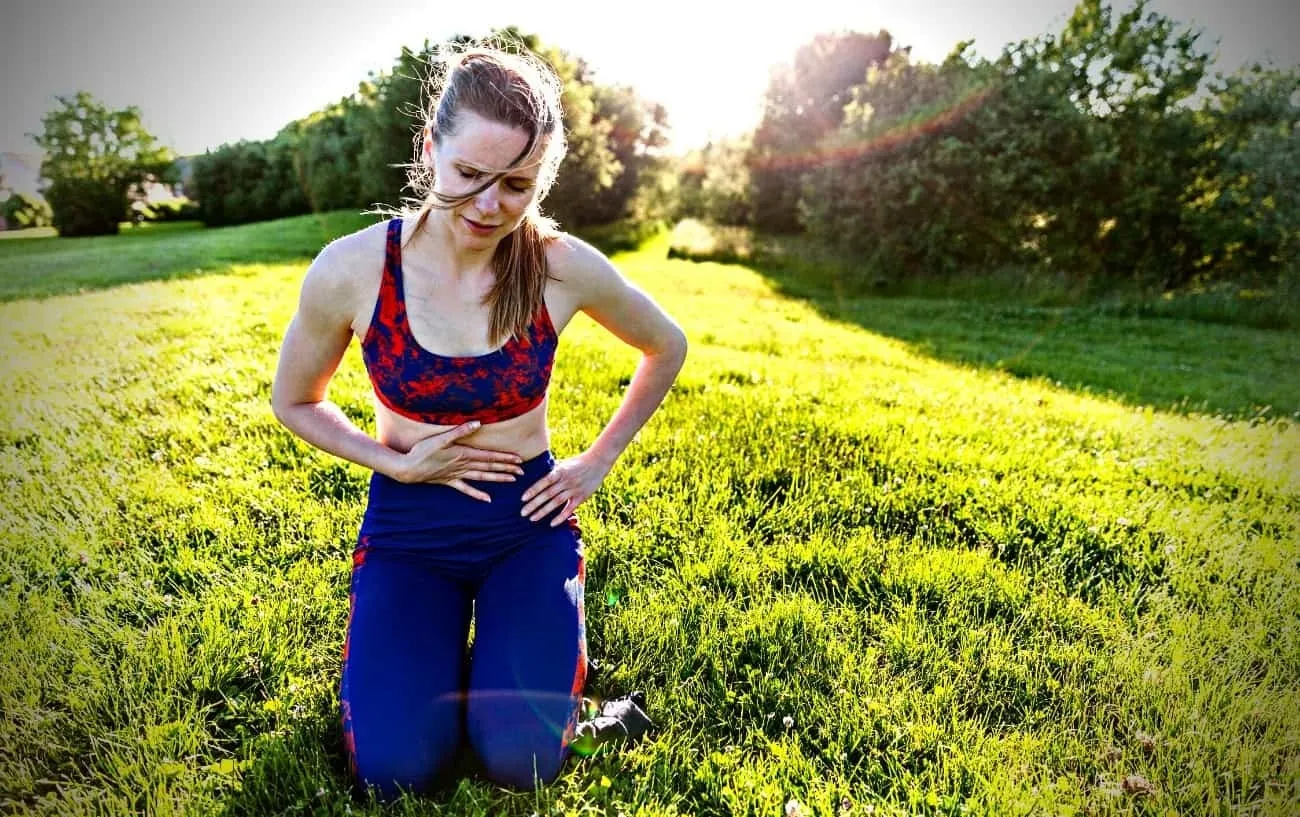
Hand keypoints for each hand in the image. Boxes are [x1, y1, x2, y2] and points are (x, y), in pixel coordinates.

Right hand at [397, 421, 523, 501]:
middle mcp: (463, 466)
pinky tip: (488, 500)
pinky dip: (478, 494)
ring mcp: (457, 475)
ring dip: (497, 478)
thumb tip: (478, 423)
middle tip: (522, 472)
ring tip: (512, 481)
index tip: (519, 460)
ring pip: (482, 477)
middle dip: (506, 468)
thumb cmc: (422, 451)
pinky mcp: (449, 482)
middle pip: (489, 467)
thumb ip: (460, 431)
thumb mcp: (441, 438)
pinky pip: (466, 489)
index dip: (505, 458)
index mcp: (464, 454)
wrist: (408, 468)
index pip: (489, 456)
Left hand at [520, 451, 610, 525]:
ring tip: (532, 518)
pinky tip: (551, 524)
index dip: (533, 490)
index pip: (544, 482)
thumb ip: (552, 470)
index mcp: (560, 471)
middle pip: (548, 494)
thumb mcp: (564, 463)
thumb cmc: (578, 462)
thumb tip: (537, 475)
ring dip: (543, 512)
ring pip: (556, 503)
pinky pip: (570, 509)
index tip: (523, 499)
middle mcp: (566, 481)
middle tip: (523, 513)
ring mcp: (574, 489)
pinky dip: (561, 517)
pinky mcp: (582, 497)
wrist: (598, 462)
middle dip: (534, 504)